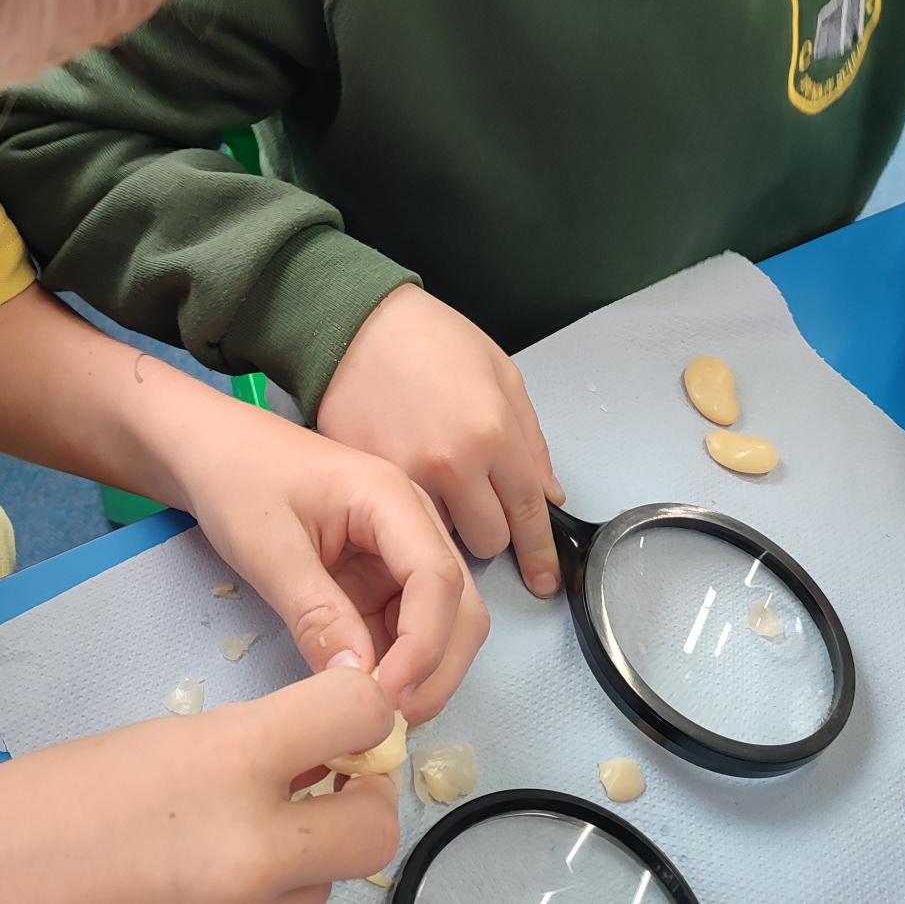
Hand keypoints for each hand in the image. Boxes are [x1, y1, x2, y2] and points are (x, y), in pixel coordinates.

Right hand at [16, 670, 401, 903]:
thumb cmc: (64, 796)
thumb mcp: (174, 738)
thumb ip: (263, 738)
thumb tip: (332, 738)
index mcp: (233, 760)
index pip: (362, 716)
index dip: (363, 710)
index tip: (347, 714)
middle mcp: (254, 846)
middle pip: (378, 826)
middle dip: (361, 803)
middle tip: (325, 785)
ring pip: (332, 886)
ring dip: (312, 859)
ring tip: (247, 834)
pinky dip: (274, 895)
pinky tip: (224, 873)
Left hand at [176, 400, 487, 726]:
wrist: (211, 449)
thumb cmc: (236, 478)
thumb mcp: (268, 547)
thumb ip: (316, 614)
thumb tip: (359, 685)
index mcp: (392, 497)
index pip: (437, 579)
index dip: (424, 647)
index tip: (386, 699)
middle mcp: (413, 522)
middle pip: (459, 607)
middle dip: (435, 670)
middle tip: (387, 725)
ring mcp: (401, 549)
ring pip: (440, 624)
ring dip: (419, 674)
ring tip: (373, 717)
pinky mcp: (382, 573)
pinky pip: (403, 626)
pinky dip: (393, 664)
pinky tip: (361, 691)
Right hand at [318, 285, 565, 598]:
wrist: (356, 323)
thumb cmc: (431, 339)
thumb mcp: (502, 374)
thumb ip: (530, 442)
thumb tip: (548, 496)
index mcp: (491, 433)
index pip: (528, 513)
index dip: (540, 554)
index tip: (544, 581)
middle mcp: (449, 463)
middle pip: (488, 540)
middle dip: (490, 526)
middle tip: (476, 494)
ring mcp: (403, 475)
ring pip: (440, 538)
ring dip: (446, 522)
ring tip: (435, 483)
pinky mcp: (364, 479)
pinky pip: (397, 519)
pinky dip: (407, 509)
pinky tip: (405, 477)